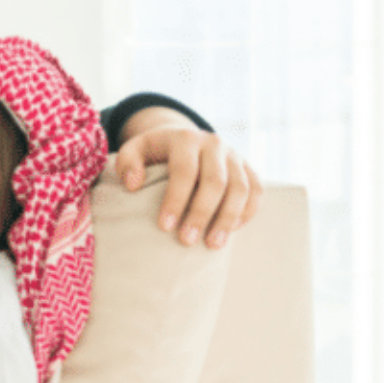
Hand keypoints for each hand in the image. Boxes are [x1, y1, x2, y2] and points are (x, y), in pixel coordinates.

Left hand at [114, 107, 261, 248]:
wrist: (185, 139)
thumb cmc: (156, 152)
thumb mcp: (135, 149)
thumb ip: (127, 162)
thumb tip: (133, 184)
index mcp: (186, 138)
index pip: (184, 170)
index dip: (175, 199)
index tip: (164, 226)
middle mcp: (214, 144)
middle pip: (215, 182)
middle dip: (201, 213)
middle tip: (186, 240)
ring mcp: (235, 156)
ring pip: (240, 188)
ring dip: (227, 219)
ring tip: (212, 244)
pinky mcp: (248, 168)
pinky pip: (256, 191)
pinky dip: (246, 212)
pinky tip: (230, 231)